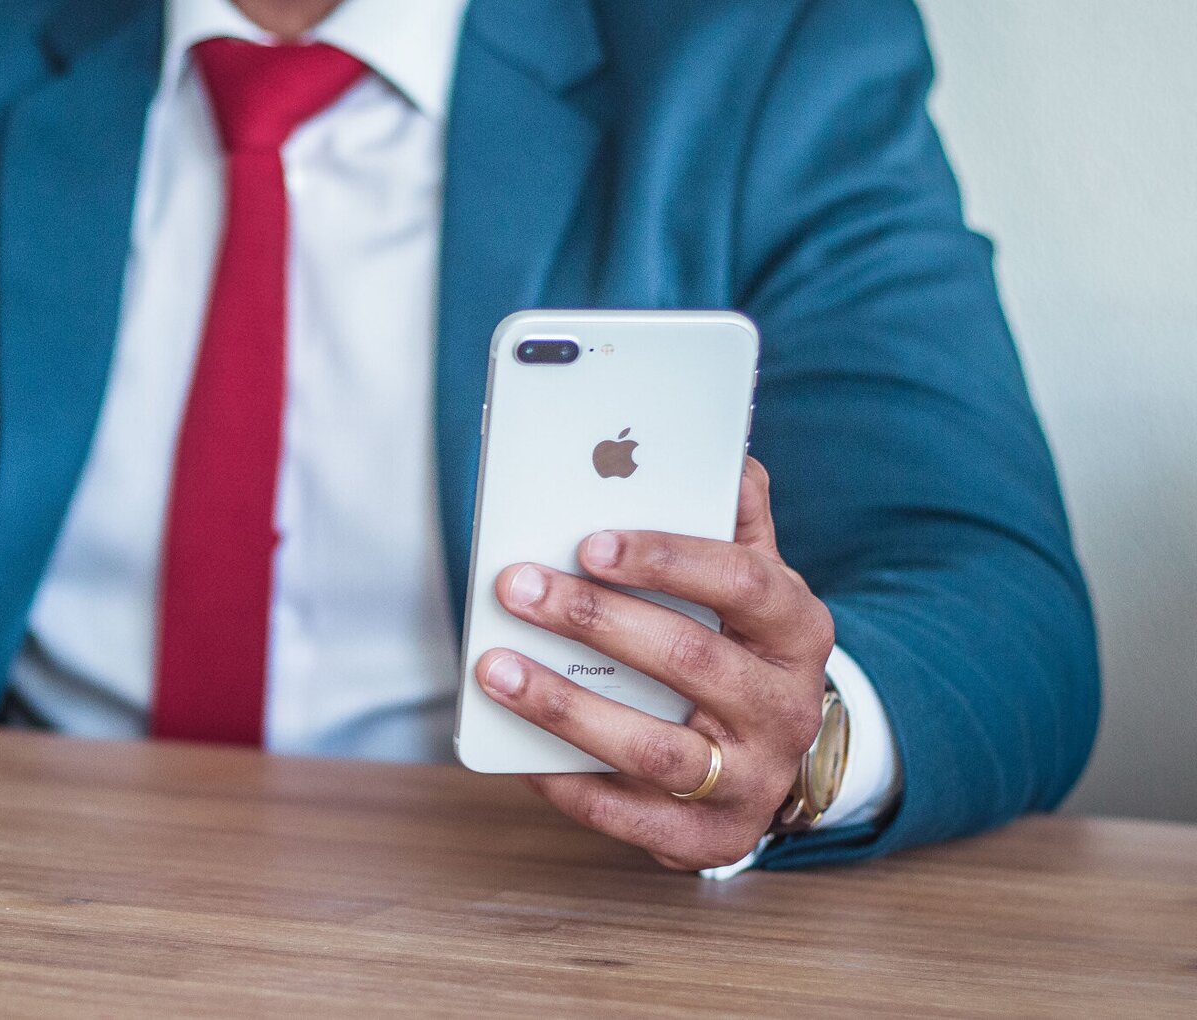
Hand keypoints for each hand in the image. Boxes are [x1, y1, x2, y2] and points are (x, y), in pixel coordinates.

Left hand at [474, 458, 834, 870]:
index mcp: (798, 629)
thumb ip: (734, 519)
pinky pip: (627, 815)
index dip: (666, 559)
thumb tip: (725, 454)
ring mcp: (753, 781)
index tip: (588, 542)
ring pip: (653, 748)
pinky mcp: (712, 839)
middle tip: (515, 587)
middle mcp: (786, 708)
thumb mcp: (751, 580)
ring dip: (564, 707)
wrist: (775, 758)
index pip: (742, 582)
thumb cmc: (739, 644)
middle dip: (591, 620)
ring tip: (495, 668)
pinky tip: (513, 747)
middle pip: (689, 660)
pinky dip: (564, 779)